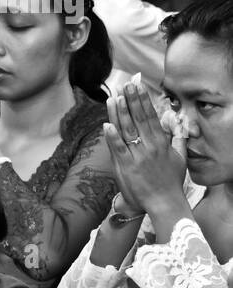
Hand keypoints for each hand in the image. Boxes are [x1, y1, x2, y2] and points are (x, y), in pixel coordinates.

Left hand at [103, 82, 187, 215]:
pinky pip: (118, 149)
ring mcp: (137, 156)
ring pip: (127, 130)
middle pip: (138, 119)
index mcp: (161, 143)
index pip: (150, 117)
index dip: (142, 100)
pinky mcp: (126, 167)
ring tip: (113, 98)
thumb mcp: (180, 158)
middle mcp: (150, 147)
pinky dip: (112, 137)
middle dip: (131, 100)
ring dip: (119, 113)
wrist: (164, 202)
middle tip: (125, 84)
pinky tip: (107, 124)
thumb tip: (179, 125)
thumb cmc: (170, 181)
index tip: (137, 86)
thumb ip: (178, 140)